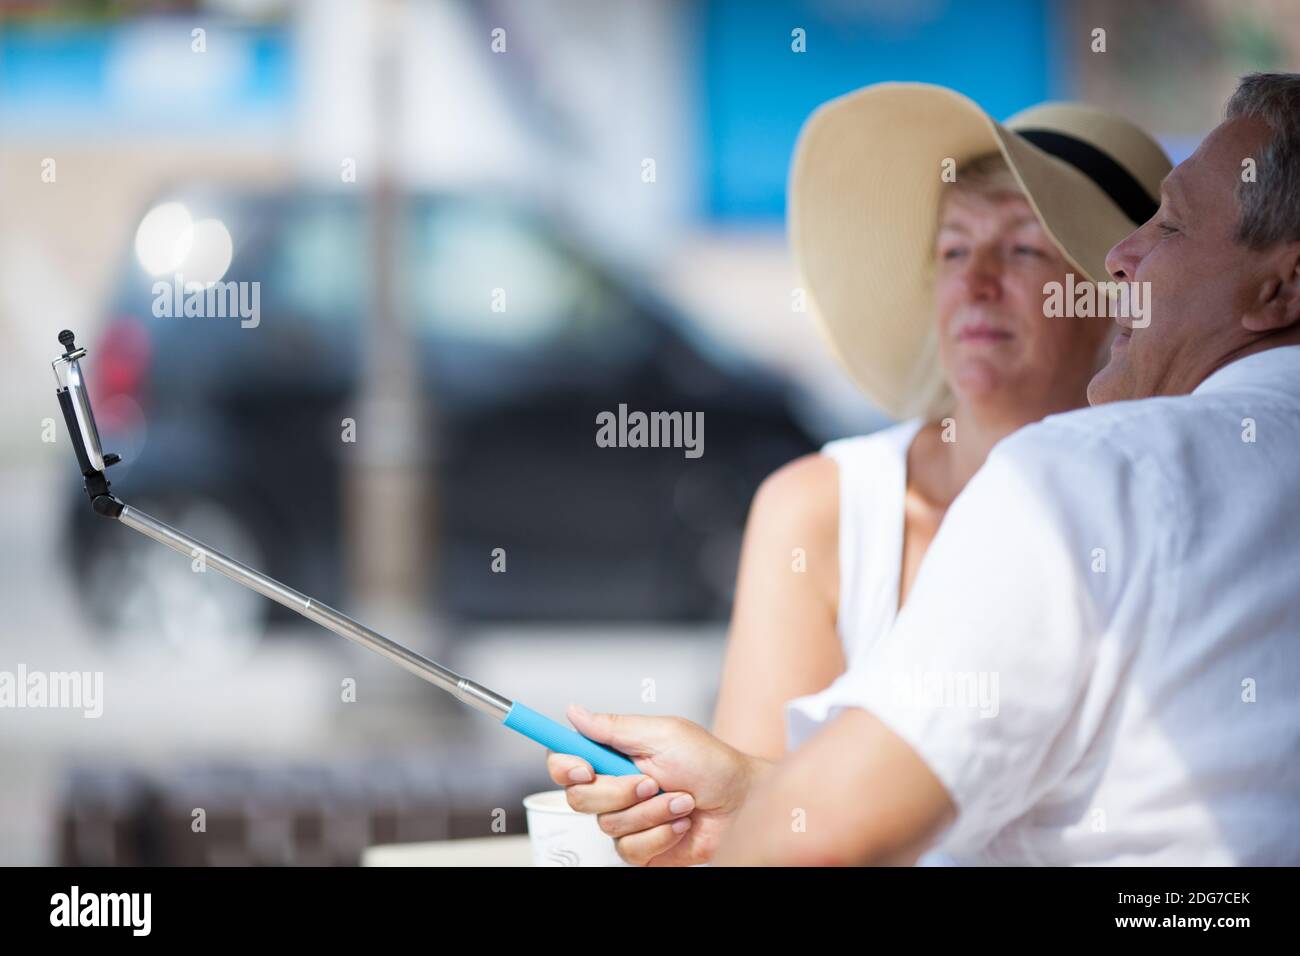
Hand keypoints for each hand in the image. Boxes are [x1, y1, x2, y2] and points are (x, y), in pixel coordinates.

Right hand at [545, 704, 768, 865]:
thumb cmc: (711, 763)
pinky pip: (630, 849)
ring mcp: (627, 819)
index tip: (584, 768)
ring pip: (608, 825)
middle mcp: (615, 787)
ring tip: (681, 800)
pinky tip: (680, 823)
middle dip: (619, 792)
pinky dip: (661, 835)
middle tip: (651, 782)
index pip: (564, 760)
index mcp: (614, 754)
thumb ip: (613, 727)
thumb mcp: (663, 734)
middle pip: (579, 797)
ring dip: (652, 812)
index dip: (564, 766)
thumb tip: (574, 712)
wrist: (741, 803)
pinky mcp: (641, 848)